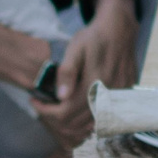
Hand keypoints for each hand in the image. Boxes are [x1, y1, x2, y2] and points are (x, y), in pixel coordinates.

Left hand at [33, 0, 140, 150]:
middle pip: (75, 124)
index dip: (45, 111)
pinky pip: (101, 120)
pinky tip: (76, 108)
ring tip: (58, 109)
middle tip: (44, 105)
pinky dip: (85, 121)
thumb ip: (67, 72)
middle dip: (54, 118)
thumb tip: (61, 96)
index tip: (35, 101)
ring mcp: (117, 100)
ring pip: (89, 126)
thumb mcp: (76, 48)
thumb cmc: (94, 38)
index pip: (64, 112)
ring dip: (70, 123)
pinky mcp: (122, 100)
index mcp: (94, 84)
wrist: (120, 31)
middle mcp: (107, 96)